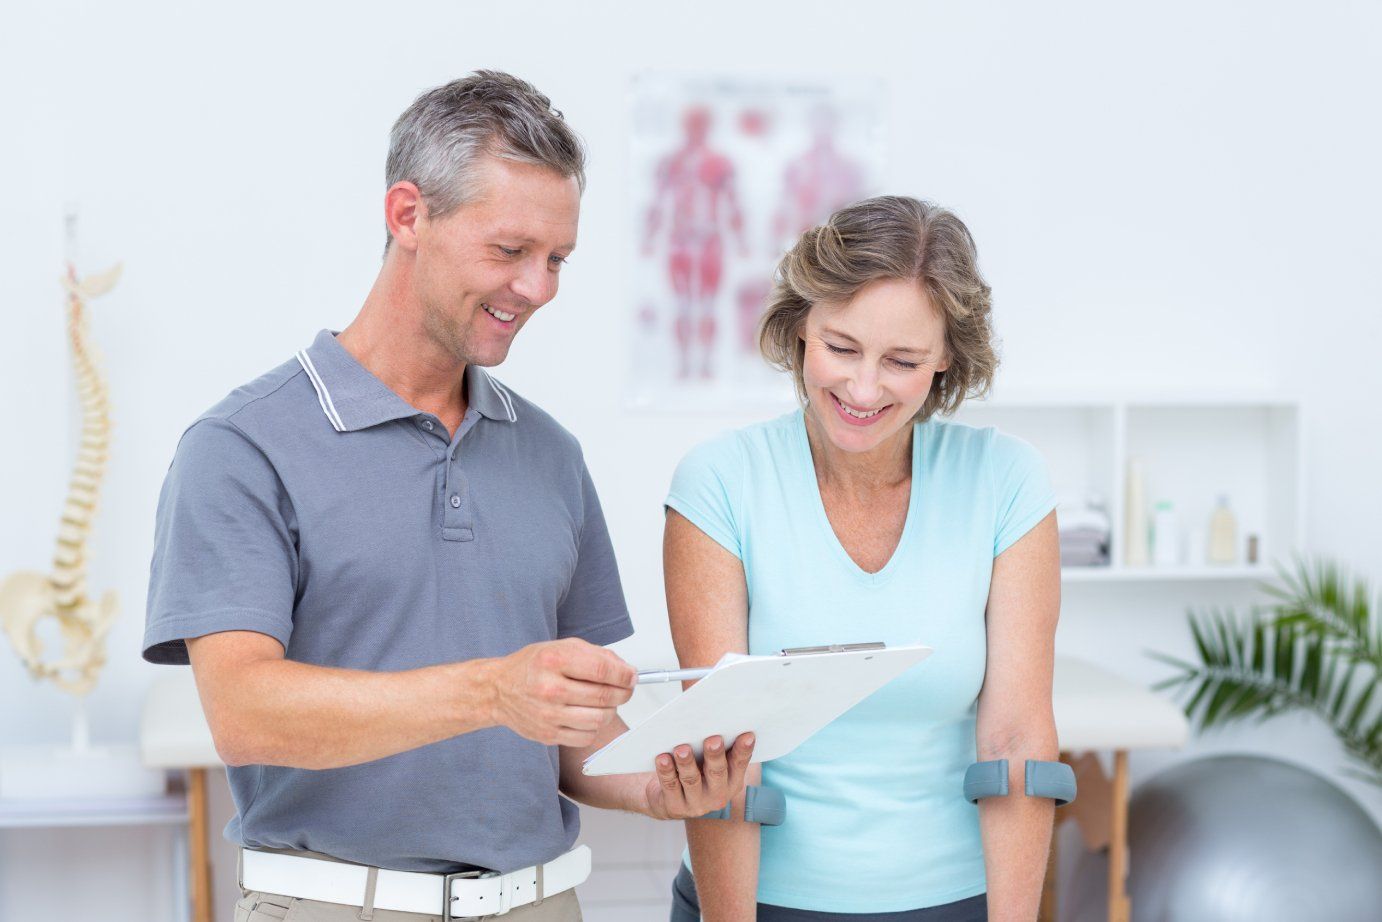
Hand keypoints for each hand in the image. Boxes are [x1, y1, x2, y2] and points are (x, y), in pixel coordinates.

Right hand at [487, 638, 634, 746]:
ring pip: (598, 719)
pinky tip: (588, 715)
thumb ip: (596, 655)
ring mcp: (547, 714)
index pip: (602, 670)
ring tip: (604, 702)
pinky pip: (586, 736)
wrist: (497, 690)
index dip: (624, 675)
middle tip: (624, 689)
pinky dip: (594, 727)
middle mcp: (549, 688)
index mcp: (554, 660)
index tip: (632, 676)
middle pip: (603, 696)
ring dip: (610, 711)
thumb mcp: (561, 647)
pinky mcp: (547, 734)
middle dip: (623, 693)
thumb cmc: (531, 667)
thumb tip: (626, 671)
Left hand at [643, 732, 754, 819]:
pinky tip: (662, 758)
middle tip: (713, 740)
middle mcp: (718, 795)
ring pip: (692, 780)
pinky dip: (666, 771)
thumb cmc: (694, 771)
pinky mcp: (675, 807)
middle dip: (715, 755)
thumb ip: (716, 745)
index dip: (744, 750)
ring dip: (687, 763)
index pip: (739, 764)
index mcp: (732, 781)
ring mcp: (696, 804)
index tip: (747, 734)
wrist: (668, 799)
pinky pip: (670, 786)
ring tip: (682, 749)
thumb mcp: (709, 762)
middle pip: (717, 772)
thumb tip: (712, 715)